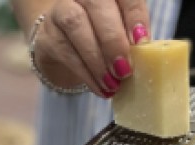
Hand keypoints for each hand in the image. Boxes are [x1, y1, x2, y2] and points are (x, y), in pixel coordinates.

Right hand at [33, 0, 149, 96]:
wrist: (65, 49)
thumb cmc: (101, 40)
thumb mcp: (121, 36)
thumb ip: (133, 40)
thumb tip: (146, 57)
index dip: (134, 16)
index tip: (142, 41)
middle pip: (96, 4)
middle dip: (113, 39)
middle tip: (125, 69)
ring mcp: (61, 10)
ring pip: (76, 25)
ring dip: (97, 58)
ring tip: (112, 82)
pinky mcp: (47, 35)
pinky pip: (65, 51)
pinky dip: (85, 73)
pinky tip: (100, 87)